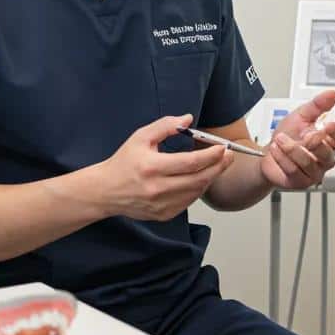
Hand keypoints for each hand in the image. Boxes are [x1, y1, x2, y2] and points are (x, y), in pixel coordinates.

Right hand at [98, 114, 233, 220]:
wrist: (105, 191)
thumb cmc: (123, 162)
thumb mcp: (141, 137)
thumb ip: (165, 125)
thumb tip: (188, 119)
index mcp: (152, 167)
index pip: (191, 162)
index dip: (211, 155)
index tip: (223, 147)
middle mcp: (158, 189)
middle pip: (199, 179)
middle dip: (218, 166)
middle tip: (228, 155)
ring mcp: (161, 205)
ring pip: (196, 192)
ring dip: (210, 178)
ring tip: (216, 165)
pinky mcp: (163, 215)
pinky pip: (188, 202)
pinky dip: (197, 189)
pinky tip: (200, 178)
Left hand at [260, 90, 334, 190]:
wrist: (268, 152)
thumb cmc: (288, 135)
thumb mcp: (301, 115)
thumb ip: (317, 105)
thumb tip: (332, 94)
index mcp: (329, 141)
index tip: (328, 125)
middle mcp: (324, 158)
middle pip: (327, 154)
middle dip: (313, 142)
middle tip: (302, 135)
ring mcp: (314, 172)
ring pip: (308, 163)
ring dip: (291, 149)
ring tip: (280, 140)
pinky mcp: (301, 181)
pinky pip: (294, 171)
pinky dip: (282, 158)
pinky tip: (276, 151)